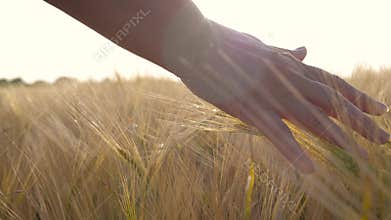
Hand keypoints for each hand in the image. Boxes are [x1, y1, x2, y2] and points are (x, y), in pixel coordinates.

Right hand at [173, 21, 389, 172]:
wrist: (195, 41)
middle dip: (358, 121)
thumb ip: (285, 53)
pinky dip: (293, 151)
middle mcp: (286, 79)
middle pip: (329, 102)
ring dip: (337, 137)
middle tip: (384, 138)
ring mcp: (268, 94)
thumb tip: (306, 49)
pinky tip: (309, 168)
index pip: (330, 82)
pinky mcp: (248, 108)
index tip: (379, 108)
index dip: (355, 96)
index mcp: (288, 65)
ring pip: (309, 118)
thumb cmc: (225, 44)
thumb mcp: (261, 47)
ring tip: (360, 154)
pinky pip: (274, 133)